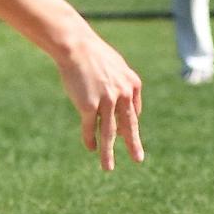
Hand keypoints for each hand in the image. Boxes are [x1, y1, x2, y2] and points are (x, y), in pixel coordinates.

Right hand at [56, 35, 143, 171]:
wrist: (75, 46)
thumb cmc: (92, 54)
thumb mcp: (115, 66)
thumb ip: (122, 83)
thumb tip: (126, 103)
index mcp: (132, 85)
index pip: (133, 112)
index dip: (128, 125)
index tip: (126, 135)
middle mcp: (123, 95)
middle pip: (128, 126)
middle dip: (132, 144)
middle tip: (138, 159)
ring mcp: (107, 101)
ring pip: (109, 132)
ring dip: (108, 152)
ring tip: (108, 167)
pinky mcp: (89, 106)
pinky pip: (91, 128)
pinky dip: (90, 139)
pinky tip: (90, 148)